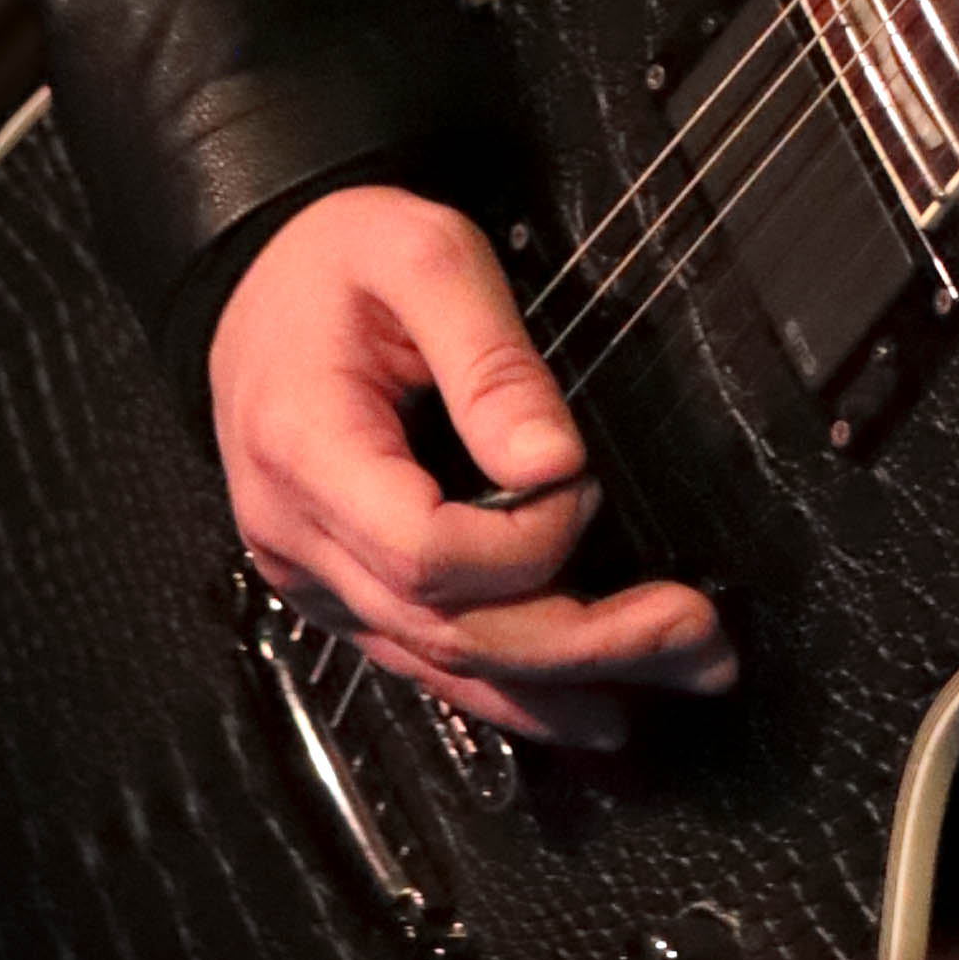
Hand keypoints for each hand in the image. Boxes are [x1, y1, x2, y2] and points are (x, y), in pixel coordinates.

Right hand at [209, 183, 736, 750]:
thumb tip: (556, 463)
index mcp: (307, 452)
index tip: (585, 484)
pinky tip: (588, 703)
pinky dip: (513, 688)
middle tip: (698, 636)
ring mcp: (316, 578)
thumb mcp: (422, 256)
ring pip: (443, 663)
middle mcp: (300, 540)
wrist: (260, 283)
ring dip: (566, 684)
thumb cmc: (342, 260)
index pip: (422, 553)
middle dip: (583, 643)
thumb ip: (491, 361)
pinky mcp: (344, 591)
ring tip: (680, 675)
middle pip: (447, 630)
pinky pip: (426, 659)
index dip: (523, 544)